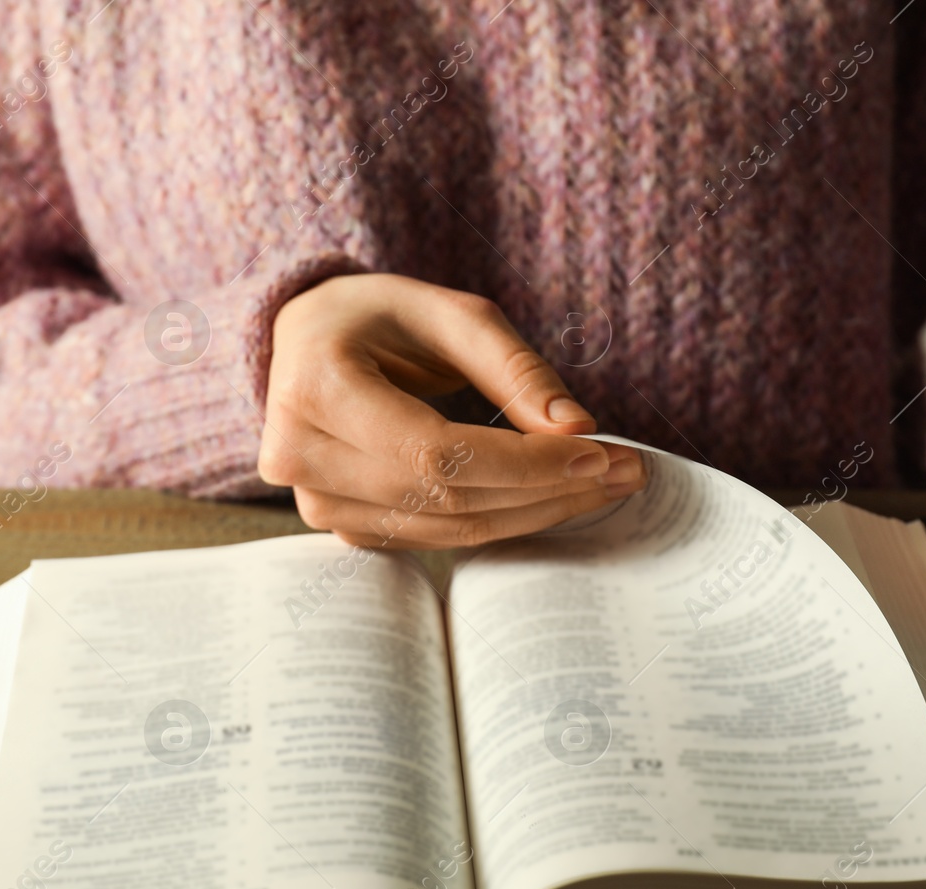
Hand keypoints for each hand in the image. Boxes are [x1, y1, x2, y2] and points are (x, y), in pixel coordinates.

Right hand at [259, 273, 646, 548]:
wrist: (306, 346)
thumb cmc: (378, 318)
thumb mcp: (449, 313)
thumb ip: (513, 368)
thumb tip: (578, 429)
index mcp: (318, 388)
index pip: (437, 453)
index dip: (525, 463)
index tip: (600, 451)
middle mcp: (301, 455)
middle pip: (447, 497)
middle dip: (546, 489)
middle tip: (624, 469)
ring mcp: (312, 501)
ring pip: (447, 529)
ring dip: (534, 513)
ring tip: (600, 483)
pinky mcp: (338, 527)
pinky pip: (434, 538)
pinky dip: (499, 521)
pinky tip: (548, 498)